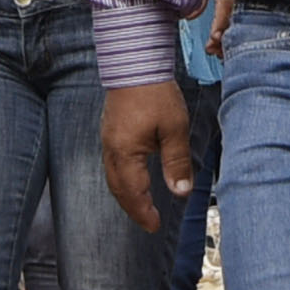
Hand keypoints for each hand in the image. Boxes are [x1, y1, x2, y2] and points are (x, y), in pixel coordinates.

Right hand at [100, 81, 194, 235]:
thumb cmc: (155, 94)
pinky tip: (134, 179)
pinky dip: (122, 179)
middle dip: (133, 209)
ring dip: (126, 195)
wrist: (134, 63)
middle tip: (148, 222)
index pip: (133, 192)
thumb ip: (177, 162)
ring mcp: (108, 140)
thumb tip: (180, 192)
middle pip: (118, 189)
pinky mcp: (110, 131)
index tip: (154, 226)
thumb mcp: (174, 129)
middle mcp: (111, 150)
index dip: (144, 212)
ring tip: (142, 206)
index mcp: (126, 153)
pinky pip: (112, 164)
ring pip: (113, 177)